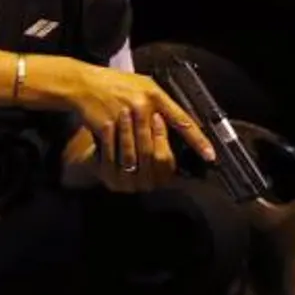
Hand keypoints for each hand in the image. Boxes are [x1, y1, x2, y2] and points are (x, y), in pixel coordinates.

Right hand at [37, 58, 215, 187]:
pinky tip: (120, 165)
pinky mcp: (106, 125)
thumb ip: (161, 102)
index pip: (182, 120)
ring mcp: (124, 115)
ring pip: (138, 151)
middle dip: (158, 159)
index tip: (210, 155)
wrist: (84, 84)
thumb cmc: (116, 84)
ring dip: (138, 164)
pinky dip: (119, 161)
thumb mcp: (143, 85)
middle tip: (163, 172)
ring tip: (139, 171)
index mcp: (155, 94)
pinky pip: (117, 151)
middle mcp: (142, 104)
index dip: (197, 140)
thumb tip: (178, 121)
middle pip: (158, 143)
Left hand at [62, 119, 179, 193]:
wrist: (104, 157)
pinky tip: (108, 123)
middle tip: (139, 109)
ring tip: (124, 112)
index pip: (165, 159)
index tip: (157, 116)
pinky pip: (109, 159)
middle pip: (148, 157)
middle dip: (143, 130)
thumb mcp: (154, 139)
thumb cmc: (136, 142)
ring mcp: (128, 185)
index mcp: (164, 176)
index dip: (161, 137)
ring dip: (127, 132)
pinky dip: (109, 140)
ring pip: (129, 157)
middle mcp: (148, 184)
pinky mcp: (109, 180)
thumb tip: (190, 123)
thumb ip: (168, 135)